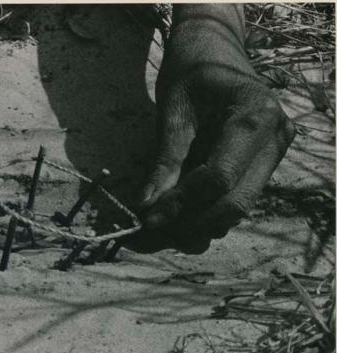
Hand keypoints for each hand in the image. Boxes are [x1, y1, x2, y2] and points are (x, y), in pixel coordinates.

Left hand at [135, 4, 294, 253]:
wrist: (215, 52)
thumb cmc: (191, 71)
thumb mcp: (172, 110)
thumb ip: (165, 160)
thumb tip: (148, 207)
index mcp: (255, 114)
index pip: (219, 177)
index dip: (181, 203)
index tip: (147, 218)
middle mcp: (275, 138)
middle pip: (234, 202)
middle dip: (190, 223)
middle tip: (152, 231)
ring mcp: (274, 154)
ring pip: (237, 208)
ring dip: (198, 224)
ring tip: (161, 224)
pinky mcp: (263, 165)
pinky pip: (236, 199)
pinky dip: (206, 213)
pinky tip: (179, 211)